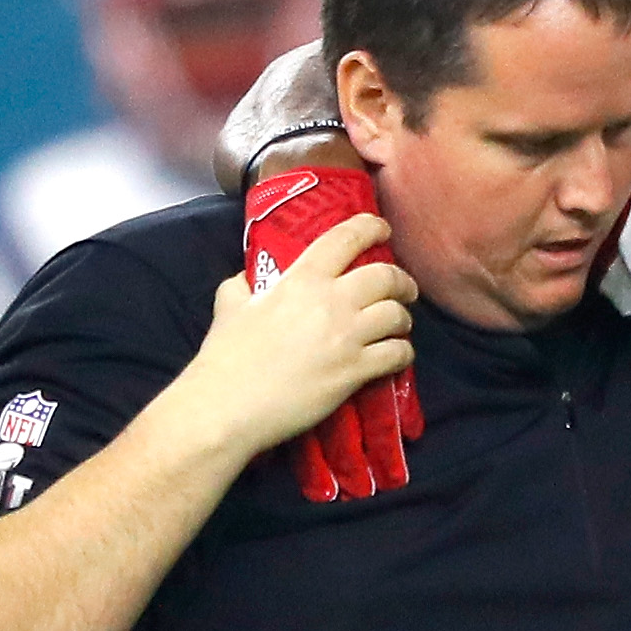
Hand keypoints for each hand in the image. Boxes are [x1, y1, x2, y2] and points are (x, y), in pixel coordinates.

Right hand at [243, 167, 420, 499]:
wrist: (230, 403)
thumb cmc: (226, 354)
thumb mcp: (231, 303)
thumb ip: (245, 283)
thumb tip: (250, 278)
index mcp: (302, 278)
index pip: (347, 238)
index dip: (371, 227)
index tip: (382, 229)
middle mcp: (332, 301)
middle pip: (386, 276)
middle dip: (402, 280)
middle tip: (403, 288)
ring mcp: (347, 337)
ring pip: (397, 315)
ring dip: (403, 318)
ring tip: (399, 325)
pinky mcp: (355, 371)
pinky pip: (397, 353)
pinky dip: (403, 352)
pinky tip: (397, 354)